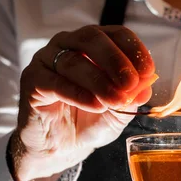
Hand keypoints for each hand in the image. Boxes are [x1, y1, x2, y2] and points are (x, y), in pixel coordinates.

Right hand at [12, 25, 155, 180]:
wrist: (60, 147)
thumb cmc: (89, 122)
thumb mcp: (119, 111)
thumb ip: (132, 97)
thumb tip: (147, 86)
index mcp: (94, 45)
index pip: (116, 34)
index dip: (134, 50)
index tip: (148, 71)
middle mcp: (69, 45)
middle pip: (92, 39)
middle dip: (116, 61)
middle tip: (130, 83)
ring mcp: (48, 60)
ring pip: (74, 61)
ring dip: (99, 82)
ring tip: (116, 101)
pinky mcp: (33, 80)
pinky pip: (55, 82)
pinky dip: (78, 94)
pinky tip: (95, 106)